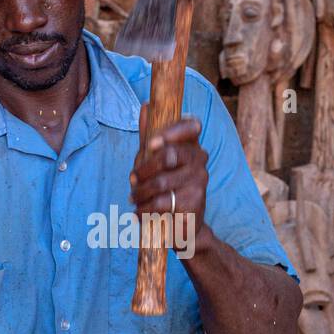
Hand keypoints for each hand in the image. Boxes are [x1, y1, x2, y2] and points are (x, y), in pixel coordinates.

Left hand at [130, 106, 208, 250]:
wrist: (183, 227)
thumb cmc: (168, 189)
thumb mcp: (155, 161)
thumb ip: (150, 136)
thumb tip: (146, 105)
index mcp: (192, 145)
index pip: (192, 125)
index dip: (173, 130)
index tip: (152, 143)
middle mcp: (200, 160)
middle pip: (169, 155)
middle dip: (144, 169)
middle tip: (132, 180)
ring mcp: (200, 181)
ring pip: (161, 182)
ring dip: (140, 192)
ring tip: (134, 198)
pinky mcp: (195, 203)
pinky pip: (162, 202)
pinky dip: (145, 208)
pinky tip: (139, 212)